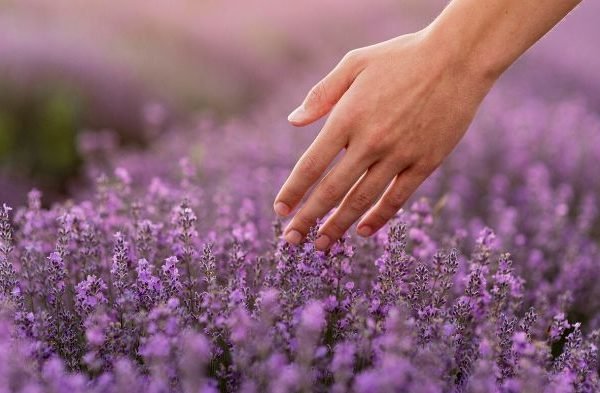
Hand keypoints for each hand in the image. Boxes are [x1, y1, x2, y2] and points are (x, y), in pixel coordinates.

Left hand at [273, 29, 495, 249]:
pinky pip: (398, 198)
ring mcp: (400, 154)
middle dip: (308, 218)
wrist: (458, 58)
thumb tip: (294, 121)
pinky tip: (363, 232)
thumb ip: (322, 94)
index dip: (293, 191)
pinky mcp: (425, 162)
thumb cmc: (402, 57)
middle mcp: (370, 141)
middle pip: (331, 190)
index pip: (311, 165)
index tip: (280, 210)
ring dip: (338, 225)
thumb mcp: (355, 63)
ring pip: (362, 200)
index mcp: (348, 117)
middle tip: (292, 240)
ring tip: (322, 244)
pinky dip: (379, 217)